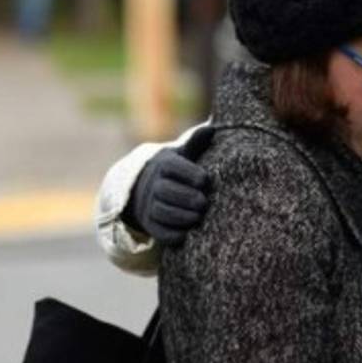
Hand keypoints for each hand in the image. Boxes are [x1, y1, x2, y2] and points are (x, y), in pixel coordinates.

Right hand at [123, 125, 214, 244]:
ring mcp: (150, 205)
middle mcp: (154, 184)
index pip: (174, 167)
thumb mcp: (185, 154)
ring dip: (181, 216)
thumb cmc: (178, 170)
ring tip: (198, 217)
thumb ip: (197, 142)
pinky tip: (187, 232)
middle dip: (186, 198)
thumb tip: (212, 128)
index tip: (205, 180)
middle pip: (166, 191)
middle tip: (203, 202)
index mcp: (165, 164)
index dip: (190, 174)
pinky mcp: (150, 225)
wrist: (150, 188)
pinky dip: (173, 234)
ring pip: (162, 212)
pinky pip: (160, 233)